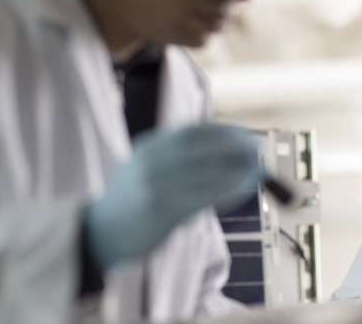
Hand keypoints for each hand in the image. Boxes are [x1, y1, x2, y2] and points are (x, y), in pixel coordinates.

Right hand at [85, 124, 264, 268]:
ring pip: (212, 172)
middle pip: (206, 147)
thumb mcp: (145, 165)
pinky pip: (209, 197)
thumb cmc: (131, 199)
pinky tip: (246, 189)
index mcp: (149, 146)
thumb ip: (175, 154)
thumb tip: (222, 147)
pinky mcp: (169, 210)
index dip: (224, 130)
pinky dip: (233, 191)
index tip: (244, 132)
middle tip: (258, 149)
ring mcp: (161, 185)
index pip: (193, 130)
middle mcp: (155, 161)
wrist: (102, 232)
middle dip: (237, 146)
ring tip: (259, 170)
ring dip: (241, 170)